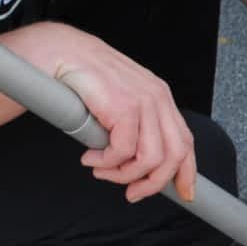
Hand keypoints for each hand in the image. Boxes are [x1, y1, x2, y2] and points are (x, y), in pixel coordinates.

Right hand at [1, 22, 196, 202]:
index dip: (187, 172)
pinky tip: (90, 157)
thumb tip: (136, 166)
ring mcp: (144, 100)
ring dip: (123, 174)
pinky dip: (106, 162)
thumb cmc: (84, 80)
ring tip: (101, 171)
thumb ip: (133, 128)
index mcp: (160, 99)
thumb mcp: (118, 105)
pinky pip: (124, 150)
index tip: (184, 193)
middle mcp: (158, 98)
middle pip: (174, 155)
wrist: (60, 52)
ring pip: (151, 158)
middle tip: (131, 193)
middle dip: (153, 183)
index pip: (185, 142)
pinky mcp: (125, 105)